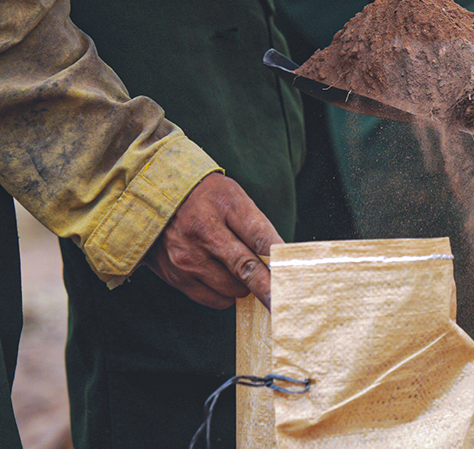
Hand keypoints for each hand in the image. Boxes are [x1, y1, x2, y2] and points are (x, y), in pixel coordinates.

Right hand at [144, 173, 279, 309]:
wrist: (152, 195)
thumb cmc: (204, 196)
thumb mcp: (234, 197)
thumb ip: (256, 227)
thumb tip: (279, 262)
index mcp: (225, 205)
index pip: (262, 237)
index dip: (282, 261)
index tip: (297, 277)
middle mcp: (204, 232)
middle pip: (248, 269)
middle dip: (270, 288)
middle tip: (284, 301)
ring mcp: (188, 256)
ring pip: (233, 289)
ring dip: (244, 286)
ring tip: (239, 270)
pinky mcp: (176, 275)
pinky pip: (213, 299)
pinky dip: (225, 295)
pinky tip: (223, 279)